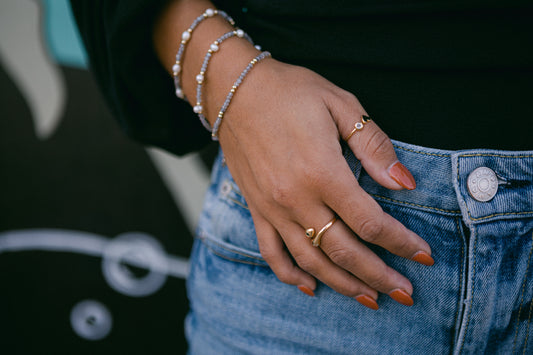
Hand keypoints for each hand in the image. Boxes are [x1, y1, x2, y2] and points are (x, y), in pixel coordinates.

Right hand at [214, 58, 433, 308]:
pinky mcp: (256, 208)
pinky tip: (310, 287)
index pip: (370, 221)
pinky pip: (271, 252)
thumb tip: (405, 182)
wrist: (234, 90)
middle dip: (379, 276)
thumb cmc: (289, 92)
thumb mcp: (341, 105)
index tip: (424, 257)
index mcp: (322, 171)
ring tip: (369, 299)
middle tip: (405, 294)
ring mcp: (273, 208)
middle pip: (344, 250)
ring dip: (342, 284)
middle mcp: (296, 198)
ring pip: (311, 260)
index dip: (401, 243)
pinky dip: (290, 275)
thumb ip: (374, 146)